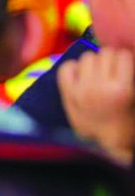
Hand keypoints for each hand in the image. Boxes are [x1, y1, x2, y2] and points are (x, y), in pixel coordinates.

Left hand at [58, 47, 134, 163]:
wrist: (109, 142)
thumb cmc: (129, 118)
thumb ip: (129, 77)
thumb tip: (124, 54)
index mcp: (122, 90)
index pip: (123, 55)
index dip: (126, 59)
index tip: (126, 67)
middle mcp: (100, 88)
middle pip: (105, 53)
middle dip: (110, 59)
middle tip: (112, 71)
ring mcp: (81, 91)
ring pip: (87, 57)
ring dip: (94, 63)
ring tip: (99, 75)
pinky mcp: (67, 94)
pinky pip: (67, 67)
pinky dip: (74, 68)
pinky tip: (82, 77)